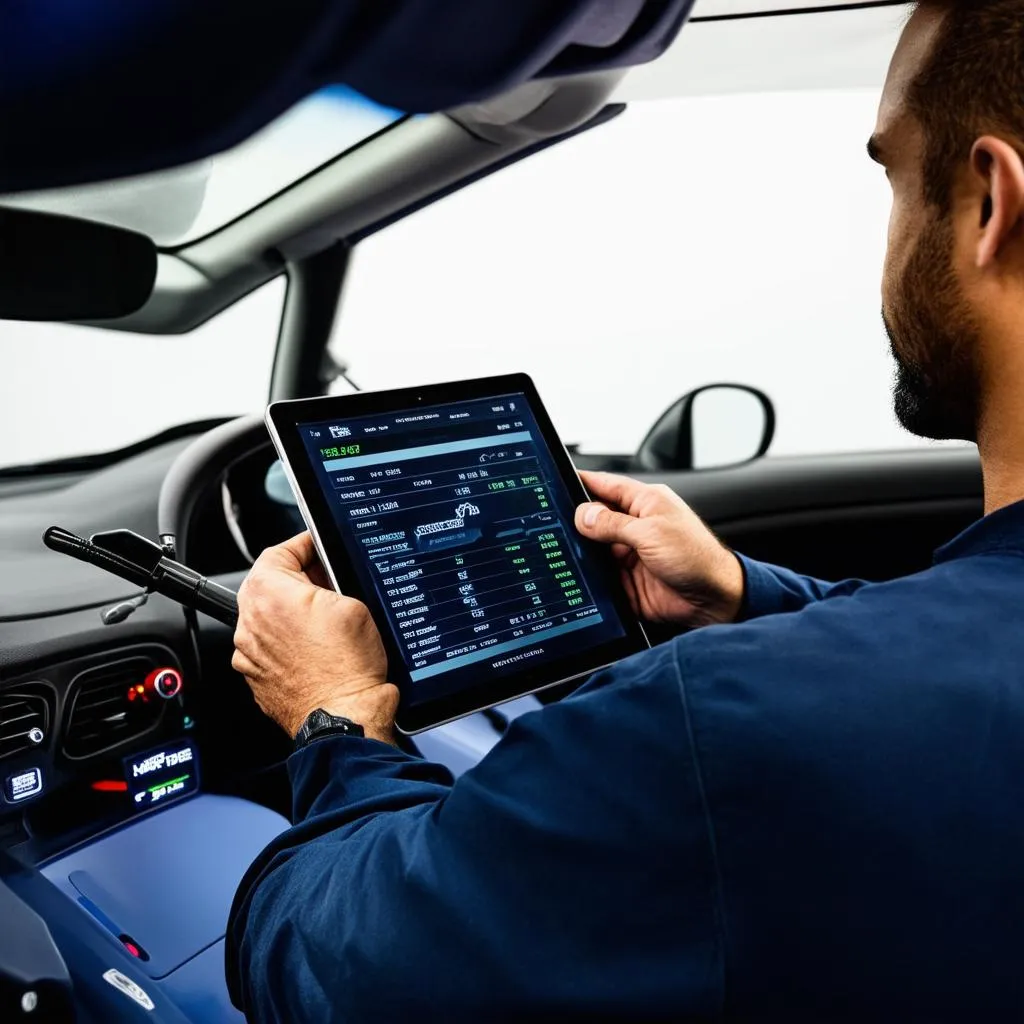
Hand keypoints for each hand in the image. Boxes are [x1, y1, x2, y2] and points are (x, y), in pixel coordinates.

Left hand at [232, 533, 398, 742]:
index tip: (317, 545)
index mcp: (269, 595)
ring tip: (326, 620)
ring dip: (291, 611)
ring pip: (268, 616)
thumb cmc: (348, 670)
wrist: (344, 717)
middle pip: (269, 583)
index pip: (278, 551)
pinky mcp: (255, 676)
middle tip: (328, 582)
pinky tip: (316, 647)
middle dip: (298, 579)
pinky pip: (268, 646)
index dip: (304, 544)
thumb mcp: (353, 604)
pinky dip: (287, 641)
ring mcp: (249, 653)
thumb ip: (330, 580)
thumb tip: (324, 576)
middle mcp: (250, 623)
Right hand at [574, 471, 743, 627]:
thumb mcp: (650, 532)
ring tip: (567, 553)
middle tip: (555, 526)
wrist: (714, 600)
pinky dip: (590, 578)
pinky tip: (580, 578)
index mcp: (645, 503)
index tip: (557, 481)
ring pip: (593, 550)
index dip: (581, 483)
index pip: (605, 485)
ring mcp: (630, 553)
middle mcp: (636, 526)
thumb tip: (583, 515)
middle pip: (595, 519)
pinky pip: (600, 577)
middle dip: (577, 523)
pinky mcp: (627, 580)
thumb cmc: (697, 557)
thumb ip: (612, 523)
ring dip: (583, 553)